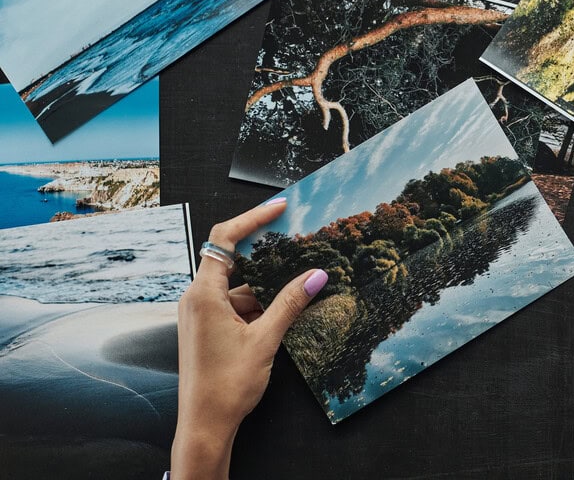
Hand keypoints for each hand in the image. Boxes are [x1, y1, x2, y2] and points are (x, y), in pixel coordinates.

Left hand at [170, 199, 327, 479]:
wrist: (205, 424)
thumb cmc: (226, 385)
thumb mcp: (266, 339)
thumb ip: (291, 302)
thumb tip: (316, 274)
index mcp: (204, 294)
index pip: (224, 239)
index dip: (252, 218)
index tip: (279, 208)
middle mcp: (197, 298)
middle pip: (234, 260)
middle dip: (268, 256)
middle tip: (298, 244)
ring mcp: (201, 313)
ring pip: (240, 286)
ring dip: (267, 288)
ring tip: (299, 289)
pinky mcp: (208, 327)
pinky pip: (236, 304)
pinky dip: (259, 305)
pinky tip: (284, 313)